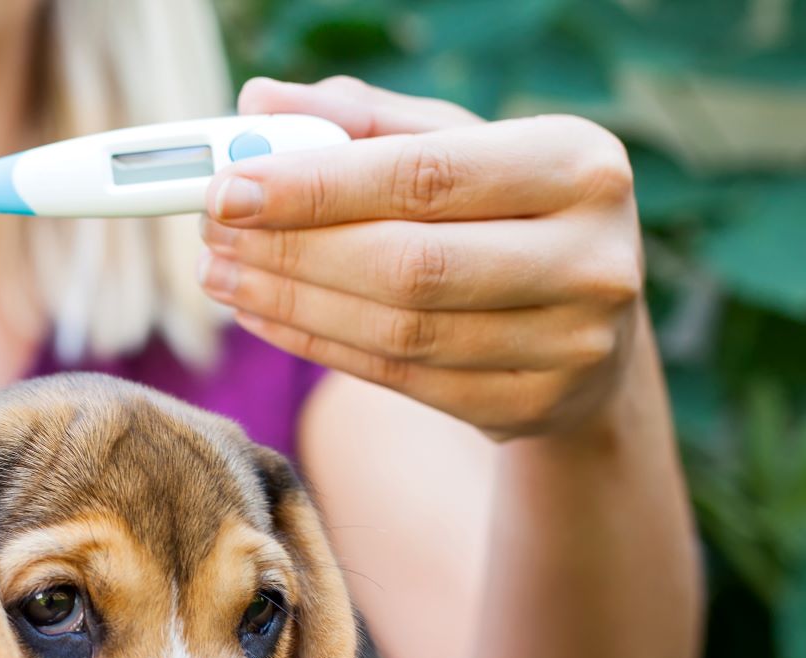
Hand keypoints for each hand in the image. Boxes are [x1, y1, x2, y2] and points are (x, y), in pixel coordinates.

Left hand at [199, 76, 645, 439]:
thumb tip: (256, 103)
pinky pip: (399, 378)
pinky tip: (264, 316)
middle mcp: (590, 256)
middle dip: (292, 249)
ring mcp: (569, 343)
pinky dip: (318, 345)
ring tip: (223, 274)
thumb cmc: (507, 215)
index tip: (228, 186)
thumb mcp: (457, 149)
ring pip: (397, 329)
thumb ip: (362, 122)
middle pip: (408, 262)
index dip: (316, 185)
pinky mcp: (533, 405)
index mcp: (578, 164)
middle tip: (214, 234)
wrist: (591, 331)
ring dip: (290, 303)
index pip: (425, 175)